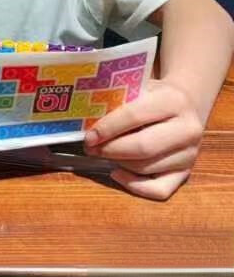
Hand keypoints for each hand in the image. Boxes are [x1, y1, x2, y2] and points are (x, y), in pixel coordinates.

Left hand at [83, 78, 204, 200]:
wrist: (186, 104)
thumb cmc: (153, 94)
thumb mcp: (138, 86)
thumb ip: (117, 99)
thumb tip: (85, 118)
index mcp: (173, 100)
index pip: (134, 115)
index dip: (108, 127)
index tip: (89, 135)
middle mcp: (188, 129)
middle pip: (143, 146)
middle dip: (110, 149)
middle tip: (90, 147)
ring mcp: (190, 154)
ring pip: (147, 168)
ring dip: (118, 163)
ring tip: (100, 153)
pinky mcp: (187, 172)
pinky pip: (160, 189)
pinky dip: (135, 186)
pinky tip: (117, 173)